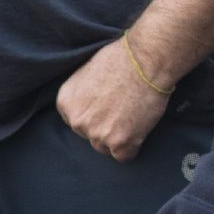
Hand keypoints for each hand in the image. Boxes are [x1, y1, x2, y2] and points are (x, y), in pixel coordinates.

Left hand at [55, 36, 170, 161]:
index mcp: (66, 102)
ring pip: (105, 147)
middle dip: (106, 125)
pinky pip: (123, 156)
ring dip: (119, 136)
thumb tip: (93, 104)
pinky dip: (133, 145)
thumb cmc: (124, 57)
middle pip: (90, 135)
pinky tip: (140, 128)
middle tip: (125, 108)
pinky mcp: (120, 142)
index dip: (96, 112)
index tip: (109, 105)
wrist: (148, 59)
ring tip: (135, 115)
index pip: (77, 120)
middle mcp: (77, 121)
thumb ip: (84, 94)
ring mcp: (97, 134)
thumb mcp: (89, 71)